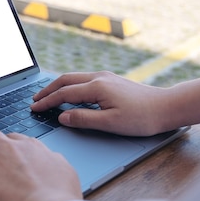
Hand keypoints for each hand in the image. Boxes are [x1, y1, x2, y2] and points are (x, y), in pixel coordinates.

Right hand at [31, 71, 168, 135]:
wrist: (166, 107)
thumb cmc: (141, 118)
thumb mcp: (110, 124)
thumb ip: (84, 119)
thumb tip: (62, 117)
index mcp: (97, 87)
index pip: (64, 94)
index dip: (47, 101)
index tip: (33, 107)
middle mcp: (99, 78)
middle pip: (65, 80)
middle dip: (48, 89)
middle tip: (34, 99)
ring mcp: (106, 77)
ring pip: (74, 77)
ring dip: (58, 86)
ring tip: (47, 95)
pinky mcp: (111, 80)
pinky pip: (83, 79)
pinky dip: (70, 85)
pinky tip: (69, 93)